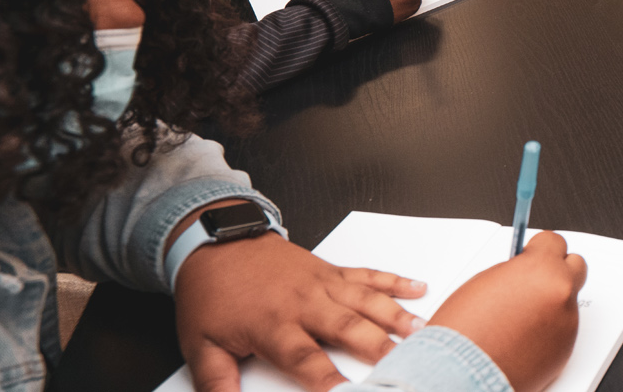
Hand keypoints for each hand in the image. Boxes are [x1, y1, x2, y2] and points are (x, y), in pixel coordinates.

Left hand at [175, 233, 428, 391]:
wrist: (215, 244)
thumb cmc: (211, 293)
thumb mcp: (200, 346)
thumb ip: (217, 383)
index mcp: (274, 326)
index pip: (307, 361)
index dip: (329, 382)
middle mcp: (304, 303)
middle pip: (348, 329)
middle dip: (378, 349)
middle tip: (403, 365)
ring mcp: (321, 284)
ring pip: (366, 301)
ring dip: (395, 317)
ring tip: (422, 332)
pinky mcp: (330, 270)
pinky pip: (367, 275)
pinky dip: (394, 282)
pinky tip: (417, 289)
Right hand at [430, 232, 586, 391]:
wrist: (462, 373)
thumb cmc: (465, 331)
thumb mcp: (485, 282)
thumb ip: (514, 270)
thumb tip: (525, 269)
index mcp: (541, 269)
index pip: (555, 241)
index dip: (539, 249)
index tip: (532, 254)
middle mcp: (560, 292)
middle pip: (575, 266)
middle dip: (556, 270)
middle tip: (535, 280)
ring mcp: (567, 322)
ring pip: (567, 300)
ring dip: (551, 303)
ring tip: (520, 318)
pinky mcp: (567, 349)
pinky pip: (563, 328)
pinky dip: (548, 330)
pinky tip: (524, 337)